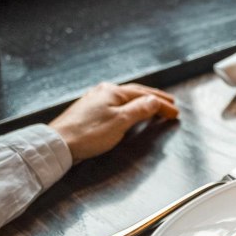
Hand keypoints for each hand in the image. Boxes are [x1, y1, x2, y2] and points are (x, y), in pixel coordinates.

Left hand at [49, 82, 178, 162]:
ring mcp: (95, 100)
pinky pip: (116, 104)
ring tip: (154, 105)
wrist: (59, 144)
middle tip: (170, 103)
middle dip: (154, 99)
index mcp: (113, 91)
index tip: (175, 112)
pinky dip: (129, 107)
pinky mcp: (89, 111)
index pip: (145, 96)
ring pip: (125, 98)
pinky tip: (129, 110)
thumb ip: (140, 110)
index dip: (162, 104)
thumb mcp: (120, 122)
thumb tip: (155, 100)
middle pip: (135, 93)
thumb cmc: (89, 134)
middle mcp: (104, 91)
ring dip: (142, 101)